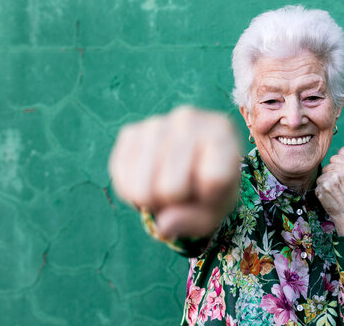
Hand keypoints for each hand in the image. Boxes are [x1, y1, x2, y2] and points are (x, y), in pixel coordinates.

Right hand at [108, 106, 239, 238]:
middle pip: (171, 189)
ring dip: (152, 199)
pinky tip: (149, 178)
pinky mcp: (130, 132)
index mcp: (221, 133)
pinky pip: (122, 179)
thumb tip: (164, 224)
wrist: (191, 159)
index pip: (213, 181)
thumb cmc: (211, 185)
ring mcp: (155, 123)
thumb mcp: (217, 207)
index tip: (212, 188)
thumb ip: (197, 220)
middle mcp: (187, 119)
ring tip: (167, 184)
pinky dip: (132, 191)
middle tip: (184, 190)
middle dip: (176, 202)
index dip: (209, 199)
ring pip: (142, 189)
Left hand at [315, 147, 343, 236]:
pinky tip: (331, 199)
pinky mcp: (324, 187)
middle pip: (327, 167)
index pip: (335, 158)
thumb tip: (342, 149)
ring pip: (321, 176)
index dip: (335, 168)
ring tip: (336, 194)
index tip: (341, 178)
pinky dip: (321, 193)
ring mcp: (333, 178)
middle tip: (339, 189)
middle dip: (329, 176)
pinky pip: (318, 186)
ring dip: (325, 185)